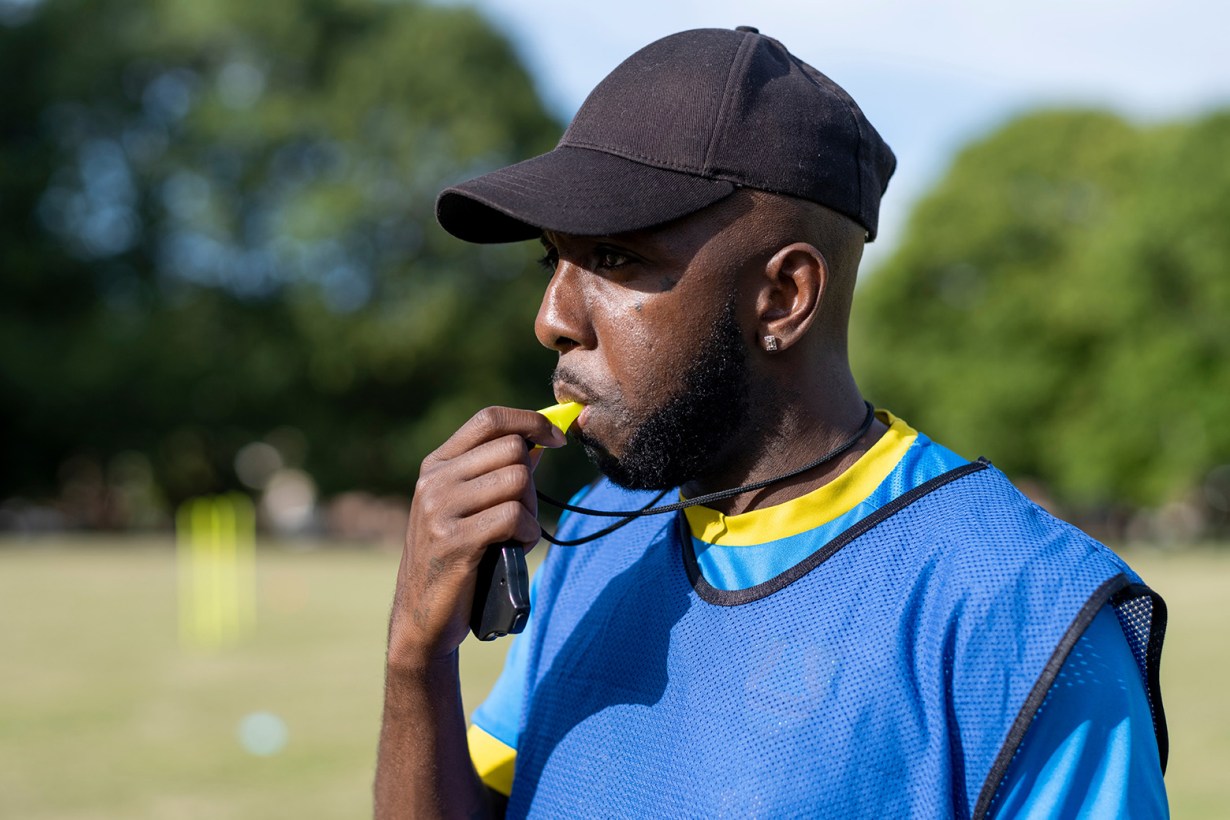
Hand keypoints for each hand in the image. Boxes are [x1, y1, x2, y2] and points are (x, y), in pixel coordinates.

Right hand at [387, 406, 565, 669]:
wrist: (420, 618)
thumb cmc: (455, 560)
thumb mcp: (467, 509)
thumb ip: (497, 473)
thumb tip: (538, 440)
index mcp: (436, 465)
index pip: (489, 419)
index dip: (530, 421)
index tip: (556, 439)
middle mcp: (433, 480)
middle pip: (512, 450)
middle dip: (532, 482)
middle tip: (523, 515)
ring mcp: (439, 509)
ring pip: (518, 481)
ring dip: (531, 512)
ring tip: (515, 536)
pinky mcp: (454, 541)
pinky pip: (514, 517)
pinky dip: (527, 534)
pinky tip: (514, 549)